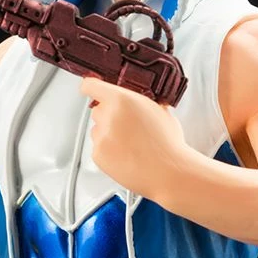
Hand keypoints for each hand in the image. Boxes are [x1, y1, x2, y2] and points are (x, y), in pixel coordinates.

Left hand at [80, 77, 187, 202]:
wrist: (168, 172)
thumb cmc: (168, 144)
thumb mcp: (161, 110)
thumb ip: (142, 102)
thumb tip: (137, 100)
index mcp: (122, 100)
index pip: (91, 85)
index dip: (91, 86)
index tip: (89, 88)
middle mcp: (108, 116)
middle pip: (97, 109)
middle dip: (108, 115)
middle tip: (127, 125)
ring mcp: (101, 136)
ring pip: (97, 129)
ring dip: (108, 134)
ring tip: (131, 144)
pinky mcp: (98, 155)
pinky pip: (98, 148)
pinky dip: (108, 151)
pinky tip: (126, 155)